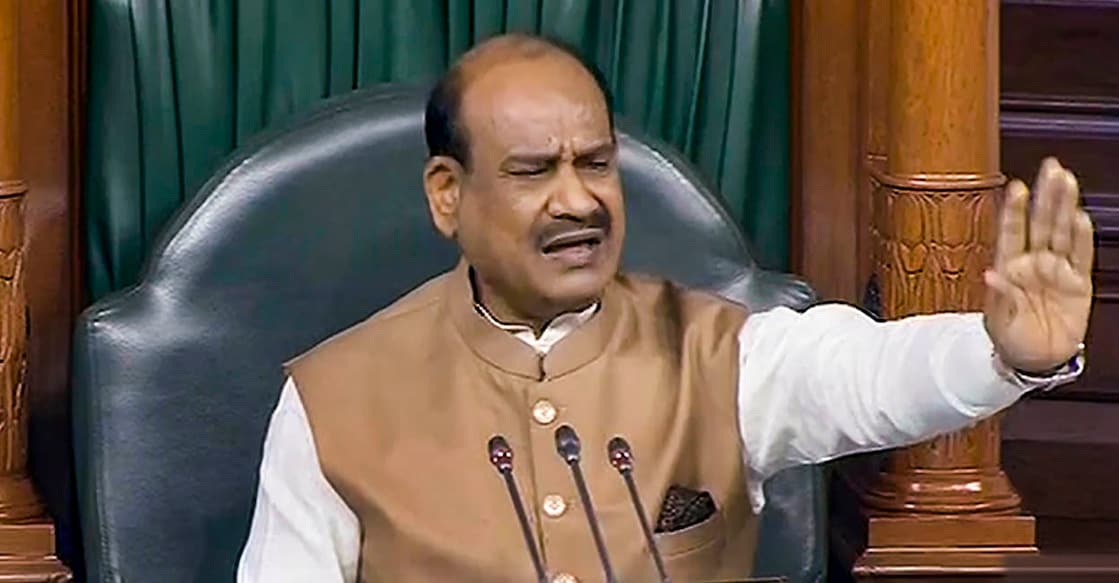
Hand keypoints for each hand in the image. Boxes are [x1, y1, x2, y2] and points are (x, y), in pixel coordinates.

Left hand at [984, 158, 1093, 372]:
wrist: (1034, 359)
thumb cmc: (1010, 336)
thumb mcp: (997, 319)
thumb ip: (1000, 296)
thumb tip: (991, 276)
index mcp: (1009, 266)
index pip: (1011, 231)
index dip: (1014, 210)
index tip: (1016, 187)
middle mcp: (1033, 262)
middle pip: (1041, 222)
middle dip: (1045, 195)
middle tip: (1052, 168)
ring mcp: (1056, 269)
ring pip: (1062, 232)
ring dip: (1065, 207)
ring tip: (1067, 181)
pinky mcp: (1077, 283)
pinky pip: (1081, 257)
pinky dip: (1083, 238)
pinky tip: (1082, 218)